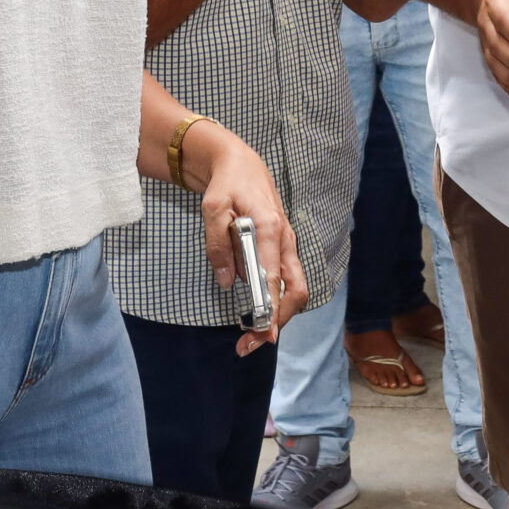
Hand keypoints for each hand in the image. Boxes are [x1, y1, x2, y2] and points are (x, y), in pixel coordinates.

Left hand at [188, 127, 309, 357]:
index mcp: (269, 228)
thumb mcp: (212, 208)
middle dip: (277, 321)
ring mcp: (286, 245)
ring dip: (277, 316)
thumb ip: (218, 244)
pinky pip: (286, 281)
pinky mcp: (281, 249)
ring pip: (294, 290)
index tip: (262, 334)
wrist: (240, 164)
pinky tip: (257, 314)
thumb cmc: (227, 184)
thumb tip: (227, 280)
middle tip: (250, 343)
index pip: (275, 277)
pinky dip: (276, 303)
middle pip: (296, 291)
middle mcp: (284, 240)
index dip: (271, 309)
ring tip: (251, 337)